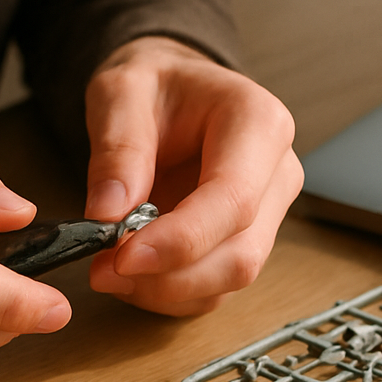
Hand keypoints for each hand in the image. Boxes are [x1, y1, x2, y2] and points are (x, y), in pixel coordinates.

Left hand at [84, 37, 302, 314]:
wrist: (173, 93)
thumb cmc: (155, 87)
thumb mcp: (121, 93)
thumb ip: (117, 149)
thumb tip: (108, 215)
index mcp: (259, 124)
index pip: (233, 200)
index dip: (180, 240)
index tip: (124, 257)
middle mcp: (277, 174)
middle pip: (240, 253)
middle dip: (169, 276)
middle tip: (104, 271)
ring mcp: (268, 214)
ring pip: (230, 279)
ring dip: (165, 291)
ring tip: (109, 271)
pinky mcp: (246, 242)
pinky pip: (214, 288)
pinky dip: (168, 295)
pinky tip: (131, 276)